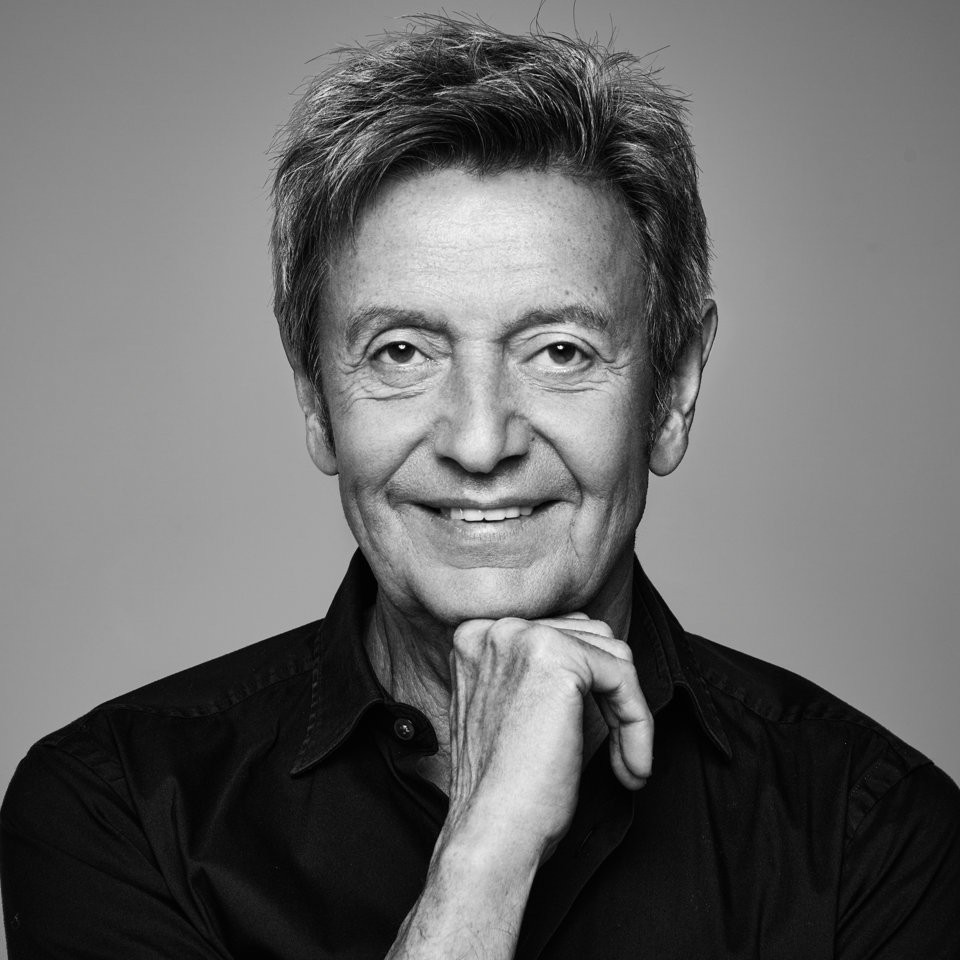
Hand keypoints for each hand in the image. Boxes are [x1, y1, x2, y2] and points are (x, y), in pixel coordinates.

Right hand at [442, 613, 652, 867]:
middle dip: (612, 695)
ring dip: (629, 712)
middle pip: (590, 636)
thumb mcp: (514, 713)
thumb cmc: (504, 789)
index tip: (599, 734)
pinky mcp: (556, 658)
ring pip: (613, 653)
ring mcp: (522, 638)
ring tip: (624, 762)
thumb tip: (602, 659)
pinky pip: (624, 676)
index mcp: (476, 638)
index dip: (591, 685)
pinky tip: (631, 766)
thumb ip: (539, 675)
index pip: (560, 633)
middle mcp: (494, 628)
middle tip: (618, 752)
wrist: (492, 831)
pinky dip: (639, 724)